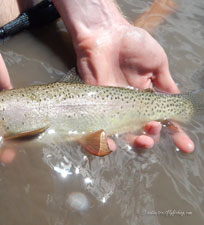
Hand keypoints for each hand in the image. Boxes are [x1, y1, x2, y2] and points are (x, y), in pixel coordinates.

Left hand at [74, 23, 193, 152]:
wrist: (106, 35)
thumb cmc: (133, 44)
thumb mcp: (157, 62)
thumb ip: (165, 83)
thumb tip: (177, 102)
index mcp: (146, 95)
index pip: (162, 118)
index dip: (174, 133)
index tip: (185, 145)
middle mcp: (130, 104)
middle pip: (142, 129)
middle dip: (151, 136)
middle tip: (153, 129)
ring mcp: (113, 106)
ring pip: (123, 132)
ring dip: (134, 141)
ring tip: (143, 139)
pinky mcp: (96, 105)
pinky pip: (99, 127)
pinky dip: (104, 140)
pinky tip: (113, 144)